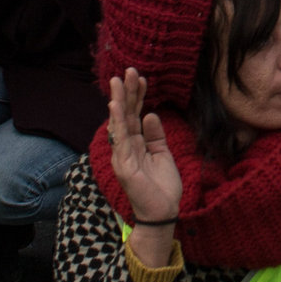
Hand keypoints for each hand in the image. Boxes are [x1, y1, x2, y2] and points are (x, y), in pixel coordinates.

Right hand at [106, 66, 185, 235]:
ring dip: (119, 101)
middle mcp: (126, 147)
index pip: (135, 115)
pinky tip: (116, 106)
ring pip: (120, 123)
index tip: (141, 77)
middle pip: (126, 114)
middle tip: (127, 70)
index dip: (138, 96)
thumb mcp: (163, 154)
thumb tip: (150, 114)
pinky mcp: (124, 165)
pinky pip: (120, 140)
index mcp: (136, 144)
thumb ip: (155, 135)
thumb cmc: (163, 186)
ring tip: (118, 81)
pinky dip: (118, 122)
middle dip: (127, 92)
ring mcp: (123, 155)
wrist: (164, 212)